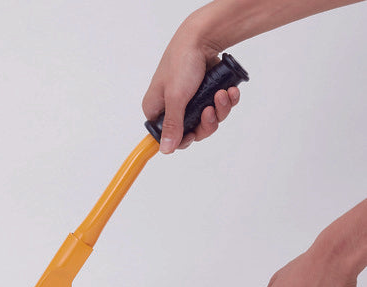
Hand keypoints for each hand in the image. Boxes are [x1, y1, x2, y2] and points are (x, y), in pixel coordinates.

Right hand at [142, 18, 239, 153]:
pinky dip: (226, 101)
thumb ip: (172, 126)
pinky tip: (229, 90)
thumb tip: (165, 150)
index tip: (194, 133)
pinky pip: (218, 107)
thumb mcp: (175, 98)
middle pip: (192, 131)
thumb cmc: (182, 63)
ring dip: (219, 109)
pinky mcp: (205, 94)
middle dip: (207, 122)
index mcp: (156, 109)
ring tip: (222, 94)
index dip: (184, 138)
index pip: (168, 136)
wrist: (203, 37)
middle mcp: (172, 107)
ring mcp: (190, 101)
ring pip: (208, 120)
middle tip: (211, 109)